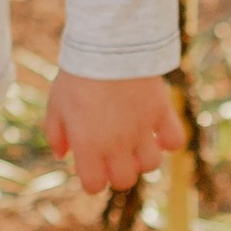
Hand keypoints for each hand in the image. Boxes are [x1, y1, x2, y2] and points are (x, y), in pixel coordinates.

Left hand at [47, 71, 185, 195]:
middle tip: (112, 153)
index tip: (91, 165)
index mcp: (88, 146)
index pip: (94, 186)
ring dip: (142, 158)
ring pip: (150, 165)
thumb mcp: (56, 103)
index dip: (91, 179)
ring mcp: (142, 130)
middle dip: (117, 171)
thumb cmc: (78, 74)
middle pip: (124, 181)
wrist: (107, 44)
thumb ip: (55, 134)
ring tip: (134, 140)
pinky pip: (175, 141)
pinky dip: (168, 141)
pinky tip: (157, 131)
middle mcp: (117, 144)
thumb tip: (62, 155)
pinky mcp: (161, 113)